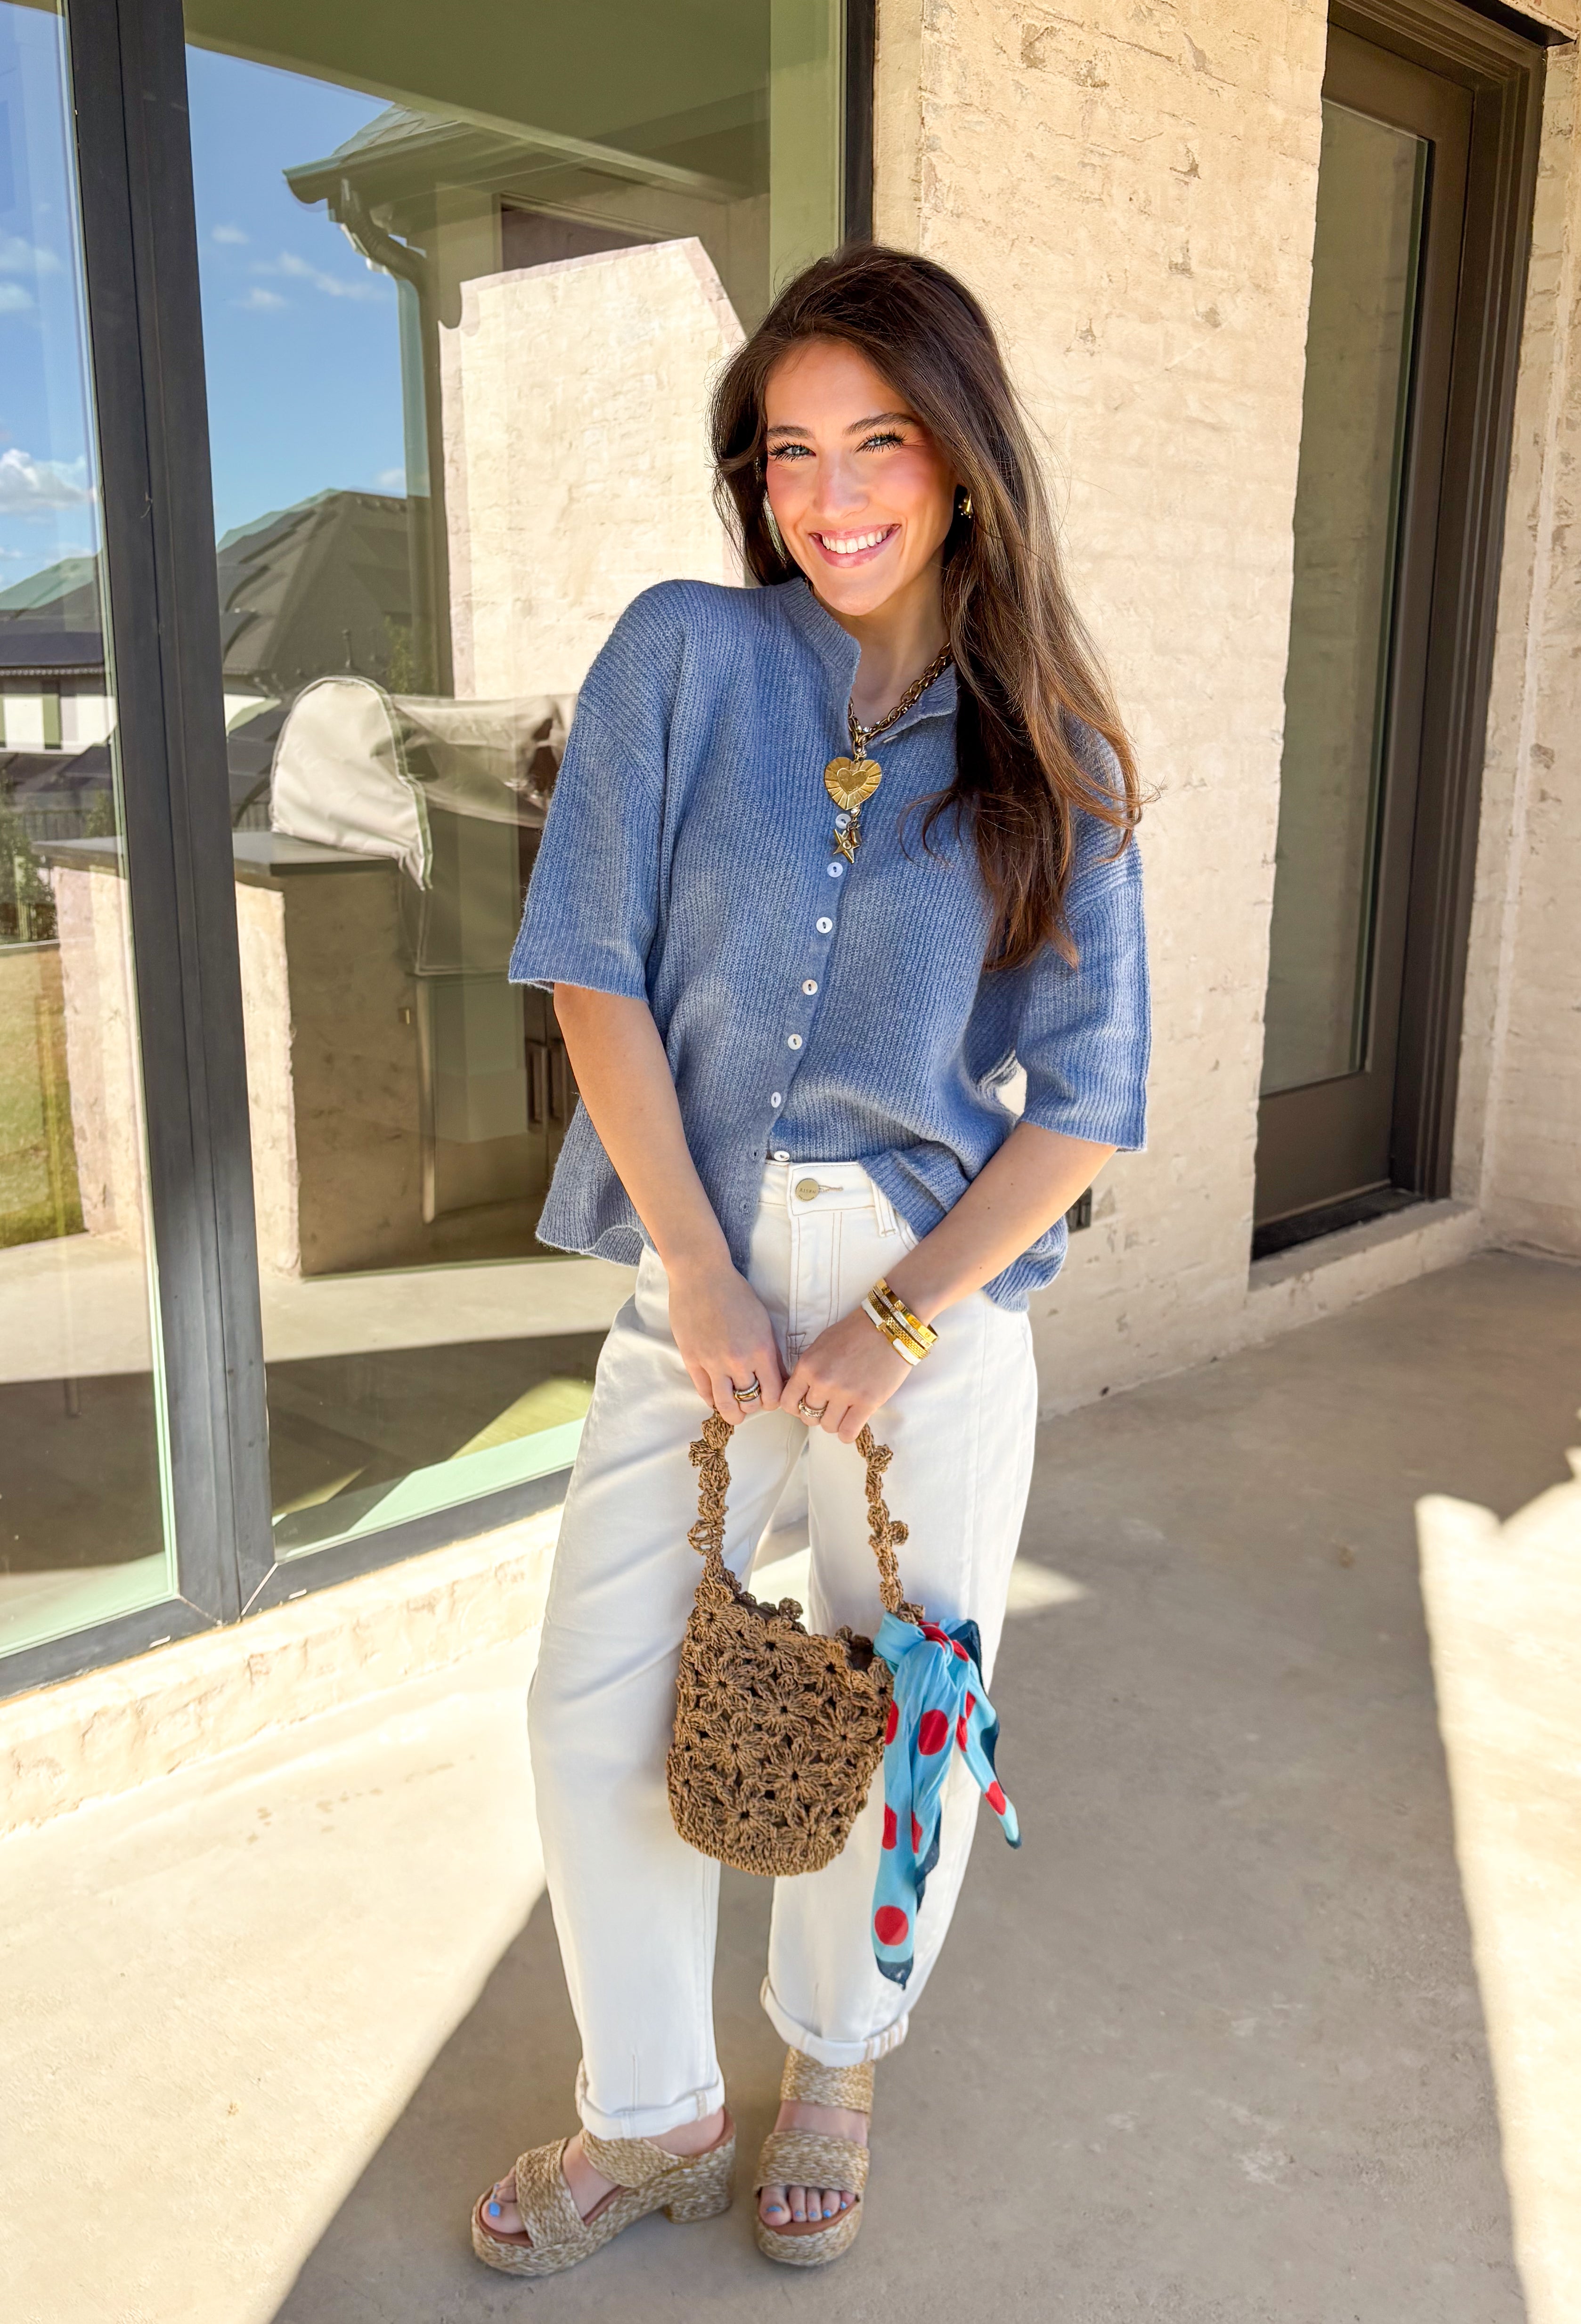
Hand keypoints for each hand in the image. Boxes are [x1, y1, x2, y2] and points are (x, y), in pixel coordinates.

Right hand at [664, 1256, 785, 1423]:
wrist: (701, 1276)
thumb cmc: (736, 1294)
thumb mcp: (763, 1322)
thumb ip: (771, 1354)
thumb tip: (779, 1379)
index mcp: (761, 1350)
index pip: (773, 1395)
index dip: (774, 1402)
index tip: (770, 1397)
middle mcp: (738, 1361)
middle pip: (751, 1403)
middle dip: (754, 1406)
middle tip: (752, 1401)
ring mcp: (713, 1362)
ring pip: (726, 1405)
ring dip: (734, 1412)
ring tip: (736, 1411)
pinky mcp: (692, 1360)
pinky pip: (704, 1392)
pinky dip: (713, 1400)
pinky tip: (717, 1397)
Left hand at [779, 1305, 912, 1443]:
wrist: (889, 1326)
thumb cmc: (855, 1333)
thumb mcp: (821, 1345)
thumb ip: (809, 1370)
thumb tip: (801, 1393)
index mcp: (807, 1366)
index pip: (788, 1402)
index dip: (796, 1407)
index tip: (806, 1405)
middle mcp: (822, 1382)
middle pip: (808, 1417)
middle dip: (817, 1414)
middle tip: (829, 1407)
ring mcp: (844, 1393)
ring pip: (828, 1427)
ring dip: (835, 1422)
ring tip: (844, 1411)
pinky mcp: (867, 1403)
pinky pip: (847, 1433)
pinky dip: (848, 1432)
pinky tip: (853, 1421)